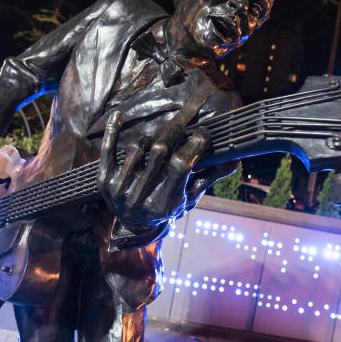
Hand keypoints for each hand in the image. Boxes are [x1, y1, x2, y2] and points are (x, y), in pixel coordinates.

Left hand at [97, 111, 209, 228]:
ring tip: (160, 141)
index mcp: (165, 204)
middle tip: (182, 127)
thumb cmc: (167, 207)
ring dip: (151, 139)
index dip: (194, 145)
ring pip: (137, 148)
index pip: (180, 165)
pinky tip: (120, 115)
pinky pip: (108, 150)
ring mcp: (119, 190)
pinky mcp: (104, 181)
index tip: (203, 133)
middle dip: (174, 134)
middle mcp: (140, 198)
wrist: (133, 226)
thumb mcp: (189, 197)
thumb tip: (236, 160)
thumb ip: (210, 178)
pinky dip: (113, 130)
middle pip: (159, 152)